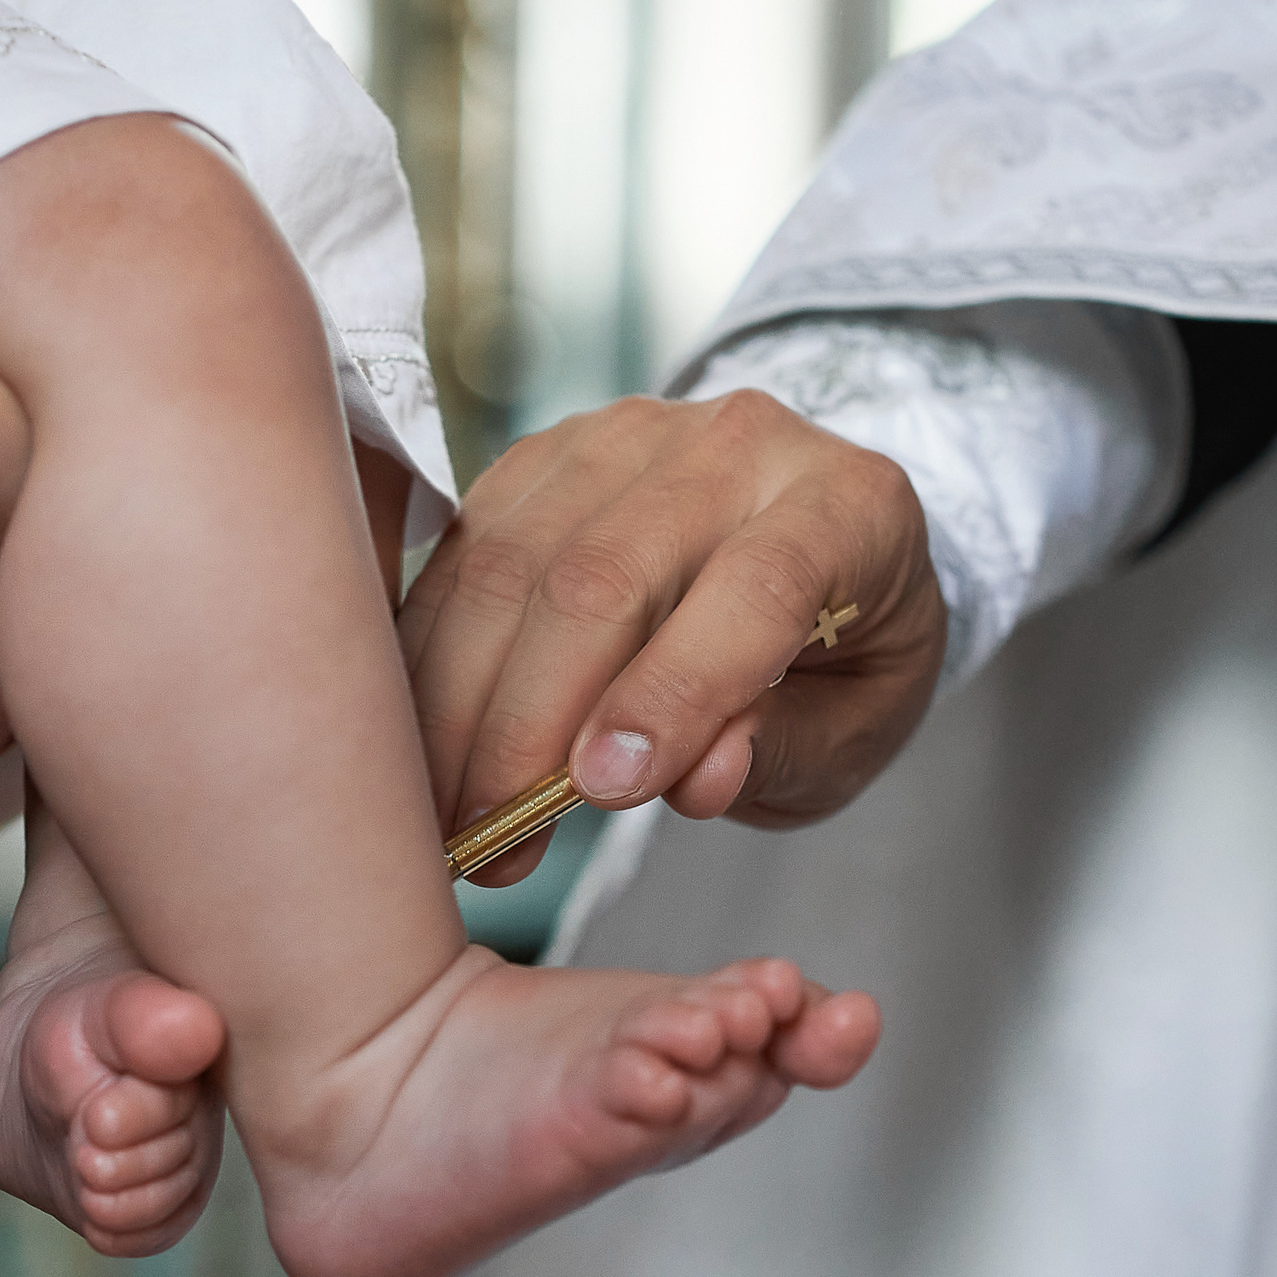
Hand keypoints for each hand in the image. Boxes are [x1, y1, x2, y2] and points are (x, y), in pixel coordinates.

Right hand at [399, 391, 947, 883]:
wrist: (810, 552)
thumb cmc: (839, 658)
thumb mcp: (851, 730)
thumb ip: (781, 752)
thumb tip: (693, 780)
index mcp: (848, 506)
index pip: (757, 588)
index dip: (672, 693)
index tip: (600, 792)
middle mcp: (738, 444)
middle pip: (606, 576)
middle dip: (532, 723)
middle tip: (495, 838)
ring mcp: (628, 438)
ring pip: (512, 563)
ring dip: (460, 703)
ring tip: (448, 813)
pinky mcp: (544, 457)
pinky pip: (462, 554)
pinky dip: (429, 658)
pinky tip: (424, 742)